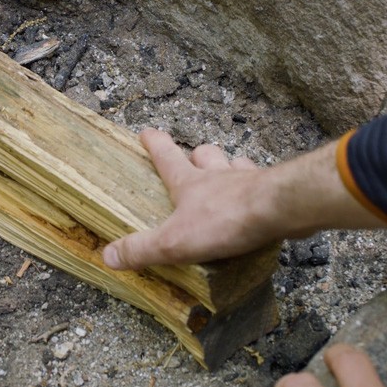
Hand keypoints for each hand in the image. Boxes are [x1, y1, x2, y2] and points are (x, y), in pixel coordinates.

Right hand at [103, 128, 274, 268]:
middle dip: (196, 154)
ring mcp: (247, 180)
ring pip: (235, 163)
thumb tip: (107, 255)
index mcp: (189, 183)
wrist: (279, 209)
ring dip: (229, 166)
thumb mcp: (174, 241)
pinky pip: (263, 183)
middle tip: (193, 158)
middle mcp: (217, 175)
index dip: (155, 144)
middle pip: (204, 154)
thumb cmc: (223, 221)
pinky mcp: (272, 191)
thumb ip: (142, 248)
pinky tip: (259, 199)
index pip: (166, 157)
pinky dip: (258, 186)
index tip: (146, 132)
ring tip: (227, 175)